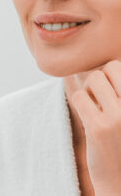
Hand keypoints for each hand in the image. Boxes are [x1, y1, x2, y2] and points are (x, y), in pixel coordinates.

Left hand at [71, 60, 120, 195]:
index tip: (111, 97)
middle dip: (100, 79)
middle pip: (108, 67)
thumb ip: (119, 95)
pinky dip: (80, 103)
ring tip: (96, 109)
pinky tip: (89, 118)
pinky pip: (80, 96)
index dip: (112, 77)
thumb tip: (104, 68)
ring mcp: (119, 116)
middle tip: (102, 99)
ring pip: (94, 78)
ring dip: (90, 91)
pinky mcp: (99, 128)